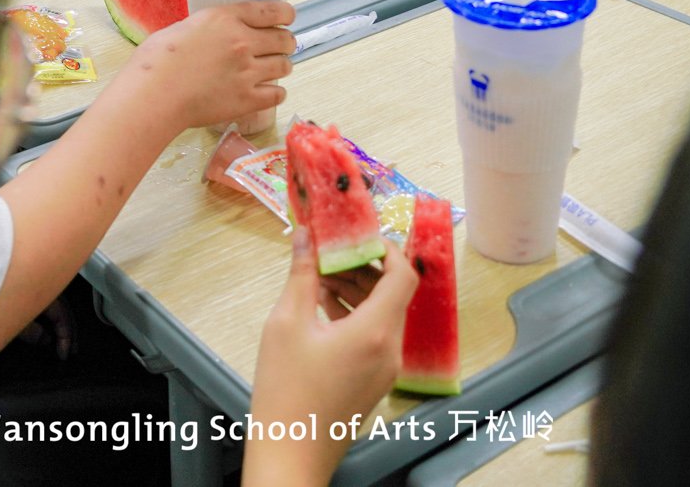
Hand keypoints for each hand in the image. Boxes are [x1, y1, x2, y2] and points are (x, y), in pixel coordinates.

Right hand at [130, 2, 295, 133]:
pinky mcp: (248, 100)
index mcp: (226, 18)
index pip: (272, 10)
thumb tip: (216, 35)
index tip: (288, 18)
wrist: (155, 93)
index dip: (286, 14)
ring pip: (285, 66)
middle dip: (285, 42)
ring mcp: (248, 72)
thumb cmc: (157, 59)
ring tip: (273, 69)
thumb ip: (210, 28)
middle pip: (284, 39)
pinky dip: (276, 93)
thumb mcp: (186, 27)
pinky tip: (268, 92)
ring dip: (281, 66)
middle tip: (280, 47)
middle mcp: (243, 41)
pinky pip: (278, 94)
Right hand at [244, 230, 417, 485]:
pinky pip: (377, 337)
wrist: (291, 454)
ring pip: (384, 315)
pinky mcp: (375, 382)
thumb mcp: (286, 322)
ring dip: (359, 291)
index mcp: (375, 331)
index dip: (385, 249)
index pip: (402, 275)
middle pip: (393, 293)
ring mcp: (385, 370)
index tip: (356, 236)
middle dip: (364, 267)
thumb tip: (305, 235)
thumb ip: (301, 274)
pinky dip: (358, 316)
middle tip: (331, 252)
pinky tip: (324, 308)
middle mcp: (390, 349)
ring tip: (321, 278)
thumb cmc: (286, 390)